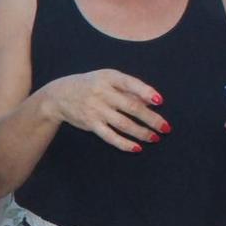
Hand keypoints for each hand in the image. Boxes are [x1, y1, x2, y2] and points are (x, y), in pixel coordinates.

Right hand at [42, 70, 168, 151]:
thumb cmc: (91, 85)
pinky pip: (110, 136)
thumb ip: (127, 88)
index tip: (160, 102)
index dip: (146, 92)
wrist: (59, 95)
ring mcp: (96, 110)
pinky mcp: (91, 124)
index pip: (130, 84)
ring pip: (124, 124)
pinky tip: (137, 147)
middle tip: (165, 127)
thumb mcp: (107, 78)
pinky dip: (124, 143)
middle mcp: (103, 93)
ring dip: (142, 133)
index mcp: (109, 78)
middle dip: (151, 119)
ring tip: (155, 137)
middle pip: (131, 107)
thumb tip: (151, 103)